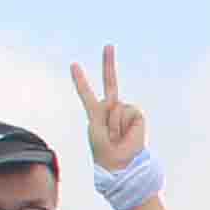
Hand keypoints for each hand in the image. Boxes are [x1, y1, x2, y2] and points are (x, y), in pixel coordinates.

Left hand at [70, 46, 145, 175]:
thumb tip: (119, 104)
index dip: (80, 80)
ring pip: (116, 106)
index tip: (73, 65)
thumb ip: (106, 112)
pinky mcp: (136, 116)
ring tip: (115, 137)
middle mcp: (111, 109)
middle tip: (108, 45)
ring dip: (113, 124)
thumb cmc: (104, 151)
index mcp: (96, 114)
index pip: (87, 94)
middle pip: (110, 82)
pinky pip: (127, 112)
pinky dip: (123, 124)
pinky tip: (124, 134)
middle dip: (108, 63)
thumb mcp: (97, 130)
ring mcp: (124, 111)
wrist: (120, 164)